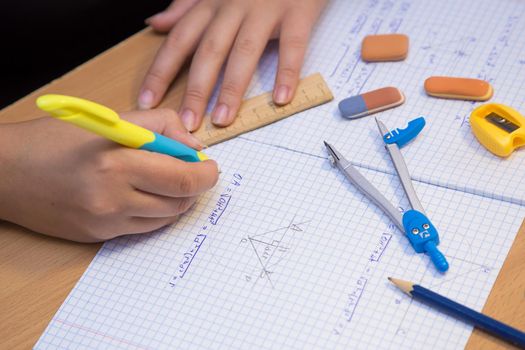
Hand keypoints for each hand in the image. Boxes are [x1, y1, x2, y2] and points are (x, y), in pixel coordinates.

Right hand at [0, 109, 217, 241]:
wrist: (6, 173)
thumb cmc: (55, 140)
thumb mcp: (109, 120)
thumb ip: (160, 125)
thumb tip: (194, 145)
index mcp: (117, 162)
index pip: (183, 178)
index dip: (206, 174)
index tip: (210, 167)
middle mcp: (113, 198)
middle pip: (180, 202)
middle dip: (194, 187)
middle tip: (190, 171)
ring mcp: (105, 222)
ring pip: (165, 218)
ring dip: (174, 200)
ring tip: (163, 181)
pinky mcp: (98, 236)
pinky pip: (142, 228)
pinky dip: (153, 212)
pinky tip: (141, 195)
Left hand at [139, 0, 327, 130]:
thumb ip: (185, 7)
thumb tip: (156, 23)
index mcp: (210, 5)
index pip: (179, 41)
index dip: (161, 72)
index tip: (148, 102)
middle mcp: (232, 7)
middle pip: (208, 51)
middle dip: (196, 90)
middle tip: (188, 122)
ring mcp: (264, 10)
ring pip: (244, 51)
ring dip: (231, 88)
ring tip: (223, 119)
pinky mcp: (297, 12)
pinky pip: (291, 46)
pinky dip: (286, 72)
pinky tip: (281, 99)